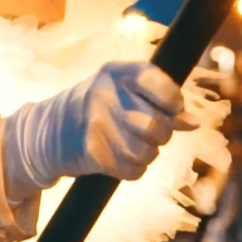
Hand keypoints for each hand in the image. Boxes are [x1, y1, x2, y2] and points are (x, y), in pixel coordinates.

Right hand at [5, 62, 198, 200]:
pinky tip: (119, 157)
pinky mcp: (92, 152)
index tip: (172, 110)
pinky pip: (134, 170)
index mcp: (116, 72)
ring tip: (132, 144)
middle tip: (149, 132)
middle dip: (161, 134)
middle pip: (158, 126)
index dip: (174, 103)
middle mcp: (106, 94)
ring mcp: (97, 124)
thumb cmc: (96, 106)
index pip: (162, 87)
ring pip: (148, 152)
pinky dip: (133, 169)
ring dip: (147, 154)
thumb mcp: (124, 91)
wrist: (48, 129)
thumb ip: (159, 100)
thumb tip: (193, 122)